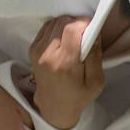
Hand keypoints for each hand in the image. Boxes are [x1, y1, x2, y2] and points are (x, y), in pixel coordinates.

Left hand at [28, 15, 104, 129]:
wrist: (54, 106)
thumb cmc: (78, 96)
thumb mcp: (96, 82)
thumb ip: (96, 57)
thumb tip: (94, 34)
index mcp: (65, 64)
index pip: (72, 29)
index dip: (84, 23)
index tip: (92, 28)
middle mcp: (48, 55)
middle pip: (63, 22)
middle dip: (77, 23)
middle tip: (85, 34)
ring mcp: (38, 51)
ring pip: (55, 22)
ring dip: (67, 25)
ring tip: (75, 38)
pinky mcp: (33, 49)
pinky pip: (47, 27)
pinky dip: (58, 28)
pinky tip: (64, 39)